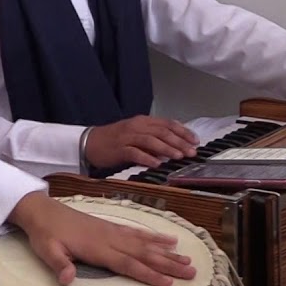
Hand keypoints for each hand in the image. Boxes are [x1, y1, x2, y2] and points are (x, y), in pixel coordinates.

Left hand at [8, 193, 196, 285]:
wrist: (43, 210)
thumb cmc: (45, 234)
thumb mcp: (47, 251)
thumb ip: (59, 265)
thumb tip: (67, 280)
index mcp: (97, 248)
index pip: (127, 264)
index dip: (148, 273)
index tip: (168, 282)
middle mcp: (110, 239)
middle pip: (143, 254)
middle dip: (168, 264)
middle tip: (191, 272)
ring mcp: (113, 231)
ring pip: (144, 243)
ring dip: (166, 252)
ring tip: (187, 259)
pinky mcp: (112, 227)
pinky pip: (138, 233)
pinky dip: (154, 237)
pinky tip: (168, 240)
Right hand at [83, 115, 198, 168]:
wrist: (90, 142)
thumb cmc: (115, 140)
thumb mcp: (136, 134)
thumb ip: (154, 137)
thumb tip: (174, 146)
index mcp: (142, 121)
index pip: (167, 123)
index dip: (183, 131)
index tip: (195, 141)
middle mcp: (136, 126)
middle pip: (162, 132)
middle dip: (179, 141)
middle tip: (191, 151)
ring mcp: (127, 137)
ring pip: (150, 140)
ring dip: (166, 149)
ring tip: (178, 156)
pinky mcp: (119, 149)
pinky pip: (135, 153)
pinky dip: (147, 158)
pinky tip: (156, 164)